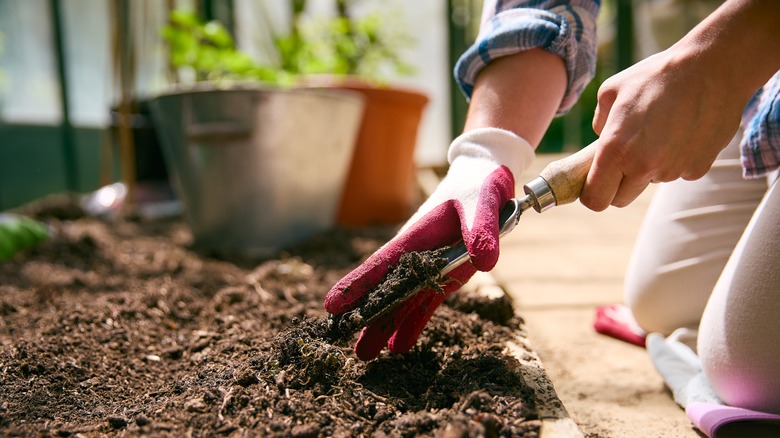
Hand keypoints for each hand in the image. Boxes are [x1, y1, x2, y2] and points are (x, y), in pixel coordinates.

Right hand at [325, 128, 533, 359]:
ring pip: (402, 300)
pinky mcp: (445, 275)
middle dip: (366, 315)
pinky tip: (399, 345)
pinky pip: (426, 302)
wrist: (485, 180)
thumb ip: (481, 231)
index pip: (382, 264)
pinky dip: (413, 323)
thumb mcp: (482, 204)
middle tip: (343, 341)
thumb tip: (483, 261)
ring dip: (385, 325)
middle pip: (386, 289)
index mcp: (417, 236)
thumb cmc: (478, 186)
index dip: (359, 284)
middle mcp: (417, 255)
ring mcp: (429, 267)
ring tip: (365, 353)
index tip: (333, 305)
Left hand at [582, 0, 779, 210]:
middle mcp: (643, 166)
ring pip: (650, 182)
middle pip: (620, 200)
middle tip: (624, 156)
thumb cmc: (657, 75)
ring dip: (648, 167)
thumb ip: (599, 123)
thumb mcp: (611, 91)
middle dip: (616, 185)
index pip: (595, 199)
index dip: (592, 194)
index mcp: (615, 149)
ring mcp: (673, 170)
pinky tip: (682, 131)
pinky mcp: (698, 169)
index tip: (595, 182)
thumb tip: (601, 140)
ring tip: (660, 130)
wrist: (713, 67)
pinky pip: (677, 172)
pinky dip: (675, 159)